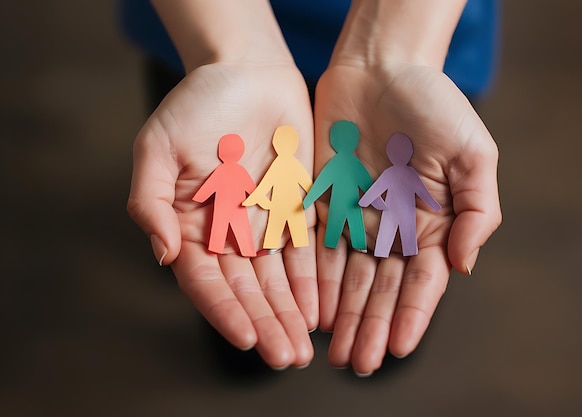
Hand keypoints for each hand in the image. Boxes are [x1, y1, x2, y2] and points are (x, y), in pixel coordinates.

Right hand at [127, 62, 317, 368]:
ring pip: (277, 280)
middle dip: (266, 324)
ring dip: (290, 314)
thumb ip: (151, 201)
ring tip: (304, 348)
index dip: (225, 310)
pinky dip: (312, 281)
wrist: (247, 71)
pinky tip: (322, 310)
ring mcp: (262, 223)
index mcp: (191, 225)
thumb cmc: (197, 104)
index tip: (248, 338)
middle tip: (286, 358)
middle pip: (246, 290)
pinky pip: (304, 251)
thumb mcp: (159, 147)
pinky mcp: (295, 209)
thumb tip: (165, 255)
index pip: (207, 280)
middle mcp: (227, 232)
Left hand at [313, 63, 501, 374]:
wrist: (381, 67)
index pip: (421, 282)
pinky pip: (314, 248)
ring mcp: (357, 218)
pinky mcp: (324, 202)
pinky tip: (308, 308)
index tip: (397, 348)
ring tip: (331, 351)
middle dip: (369, 327)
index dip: (410, 316)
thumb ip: (475, 209)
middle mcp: (393, 228)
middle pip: (380, 289)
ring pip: (345, 278)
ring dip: (340, 315)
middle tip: (357, 364)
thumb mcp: (472, 152)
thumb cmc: (433, 103)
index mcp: (430, 223)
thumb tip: (464, 265)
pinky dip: (312, 280)